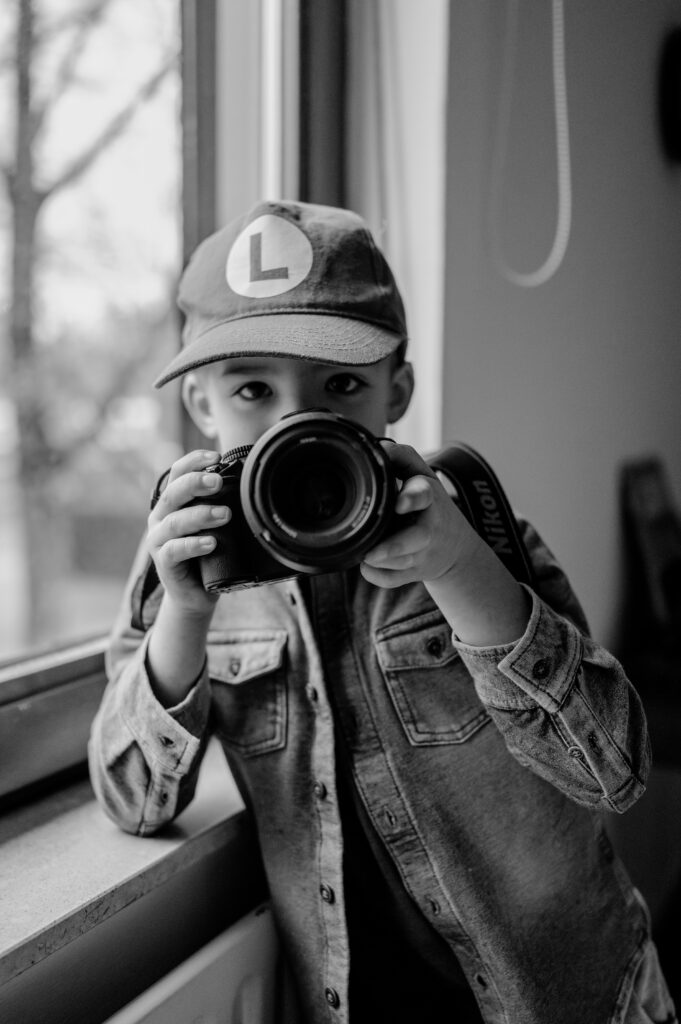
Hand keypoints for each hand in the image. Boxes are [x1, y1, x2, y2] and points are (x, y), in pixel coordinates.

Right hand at [146, 449, 230, 616]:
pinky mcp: (163, 563)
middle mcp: (161, 518)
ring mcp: (159, 540)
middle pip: (173, 493)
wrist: (197, 593)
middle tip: (218, 481)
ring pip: (175, 522)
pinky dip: (192, 545)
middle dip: (196, 483)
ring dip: (200, 515)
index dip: (194, 461)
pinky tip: (210, 543)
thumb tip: (248, 483)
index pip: (177, 473)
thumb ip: (221, 504)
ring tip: (224, 515)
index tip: (216, 456)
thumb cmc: (209, 554)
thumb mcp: (215, 525)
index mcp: (172, 503)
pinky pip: (174, 551)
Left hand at [362, 443, 530, 644]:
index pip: (423, 494)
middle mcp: (430, 526)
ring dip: (378, 560)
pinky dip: (376, 576)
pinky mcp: (416, 572)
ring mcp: (424, 552)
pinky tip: (369, 565)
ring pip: (398, 562)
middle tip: (372, 552)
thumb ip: (402, 457)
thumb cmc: (430, 505)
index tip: (399, 503)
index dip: (411, 498)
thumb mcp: (422, 476)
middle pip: (415, 539)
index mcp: (428, 497)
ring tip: (367, 551)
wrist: (456, 546)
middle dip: (394, 547)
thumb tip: (379, 448)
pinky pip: (392, 580)